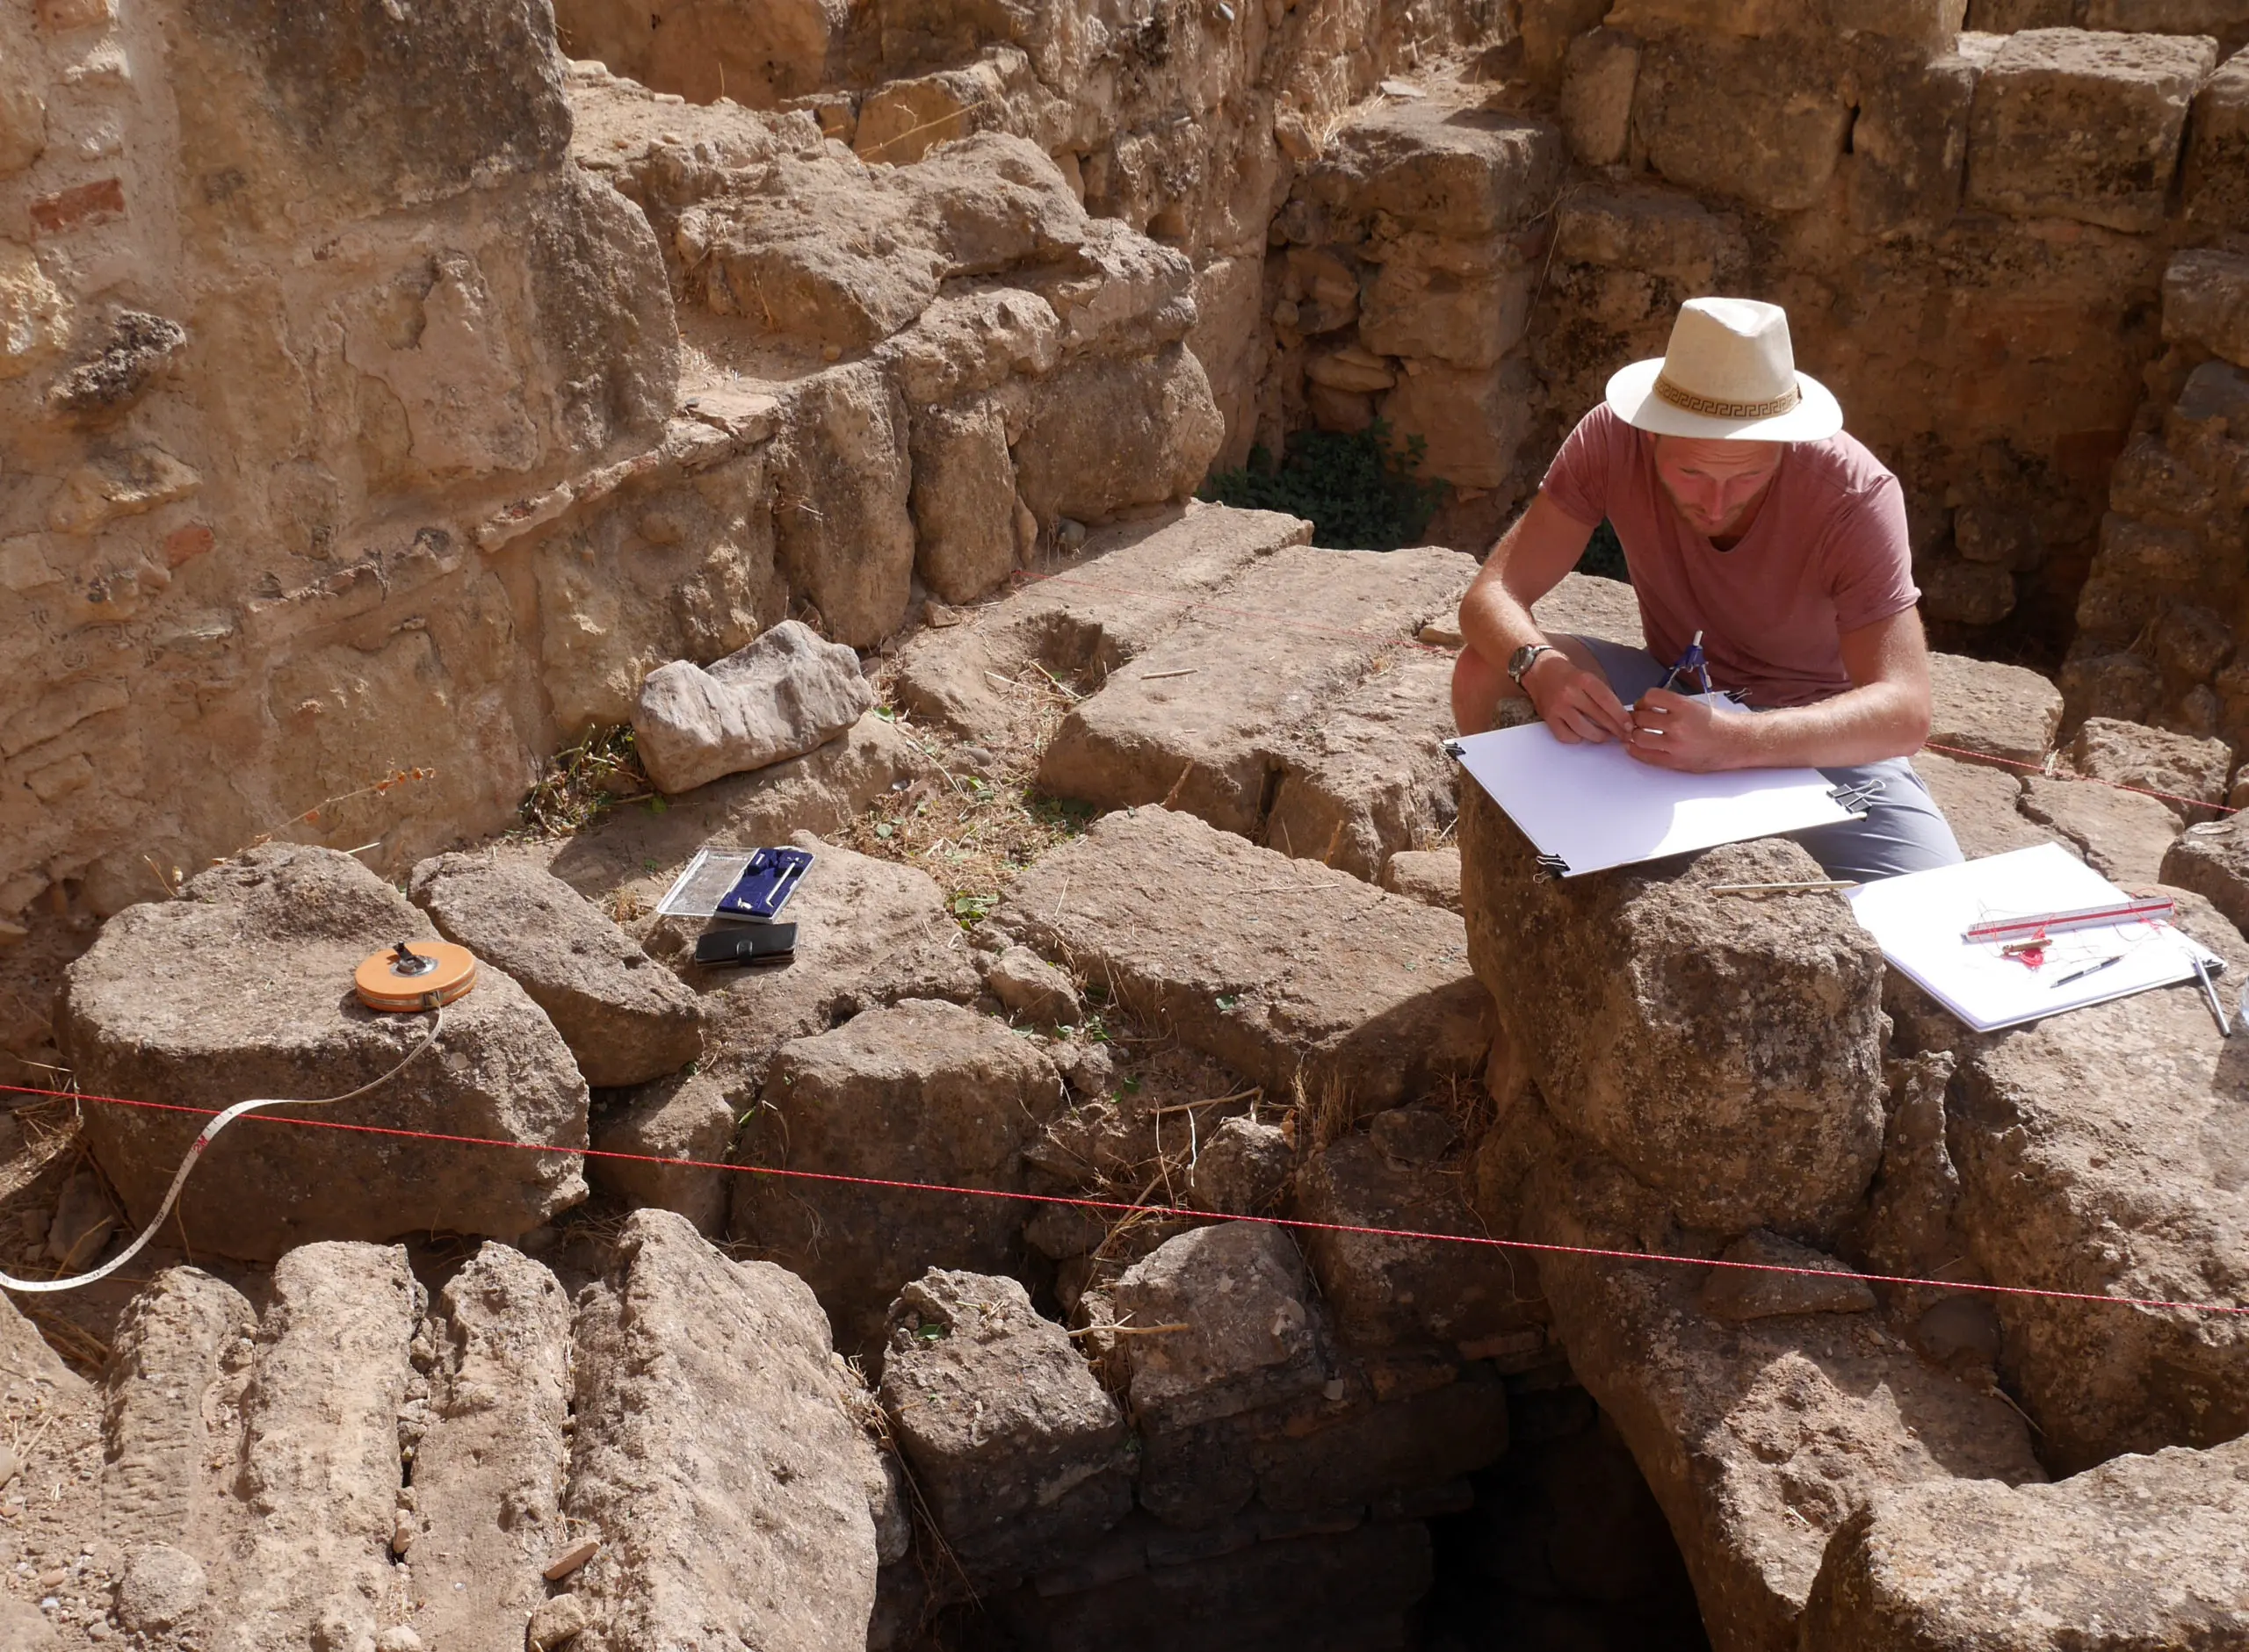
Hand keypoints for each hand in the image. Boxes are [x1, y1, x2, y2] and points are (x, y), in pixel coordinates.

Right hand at [1525, 654, 1630, 744]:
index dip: (1621, 716)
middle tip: (1625, 735)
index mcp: (1583, 680)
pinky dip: (1577, 738)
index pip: (1607, 701)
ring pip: (1583, 730)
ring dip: (1599, 736)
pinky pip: (1566, 736)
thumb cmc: (1567, 675)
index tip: (1630, 726)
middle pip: (1598, 716)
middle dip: (1615, 729)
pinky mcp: (1548, 718)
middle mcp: (1570, 693)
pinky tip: (1583, 735)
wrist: (1538, 670)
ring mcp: (1558, 707)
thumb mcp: (1587, 678)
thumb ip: (1602, 695)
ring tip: (1606, 736)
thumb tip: (1621, 717)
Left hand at [1622, 688, 1742, 771]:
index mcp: (1684, 706)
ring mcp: (1675, 745)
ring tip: (1638, 732)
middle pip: (1640, 717)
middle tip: (1638, 719)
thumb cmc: (1719, 723)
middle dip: (1637, 717)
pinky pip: (1645, 756)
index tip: (1644, 705)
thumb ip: (1671, 706)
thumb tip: (1645, 707)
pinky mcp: (1675, 762)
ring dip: (1634, 733)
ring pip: (1638, 737)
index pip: (1651, 696)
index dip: (1644, 700)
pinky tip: (1633, 746)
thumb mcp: (1695, 705)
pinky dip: (1635, 750)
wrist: (1737, 743)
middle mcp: (1678, 725)